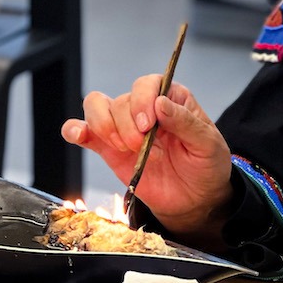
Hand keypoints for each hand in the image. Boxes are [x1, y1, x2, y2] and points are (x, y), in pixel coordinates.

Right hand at [61, 75, 233, 240]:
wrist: (195, 199)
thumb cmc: (206, 165)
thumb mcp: (207, 144)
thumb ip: (186, 122)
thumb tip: (160, 102)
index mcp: (171, 99)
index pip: (147, 84)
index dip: (142, 101)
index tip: (149, 125)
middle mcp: (144, 108)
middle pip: (121, 100)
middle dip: (127, 126)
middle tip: (142, 148)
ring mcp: (124, 127)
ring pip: (97, 108)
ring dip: (105, 127)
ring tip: (124, 149)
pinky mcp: (108, 149)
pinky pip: (83, 131)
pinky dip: (75, 129)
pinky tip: (79, 135)